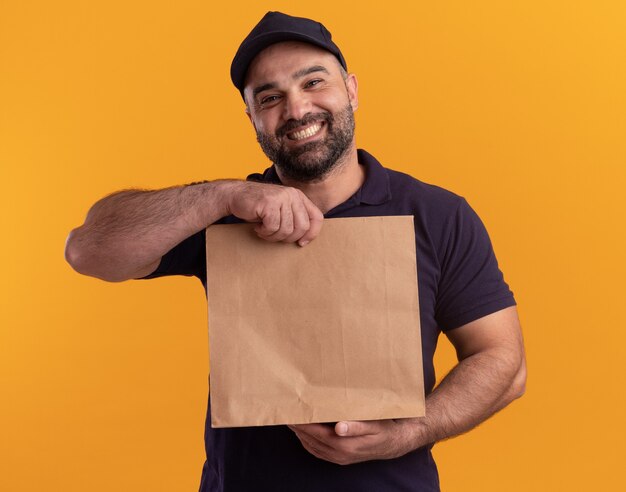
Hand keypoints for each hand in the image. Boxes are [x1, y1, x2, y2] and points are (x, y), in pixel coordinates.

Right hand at [224, 181, 322, 245]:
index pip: (317, 217)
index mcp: (298, 196)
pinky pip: (273, 227)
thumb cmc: (258, 208)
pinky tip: (258, 227)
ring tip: (264, 231)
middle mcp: (292, 195)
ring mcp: (281, 197)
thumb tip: (306, 239)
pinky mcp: (269, 203)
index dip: (312, 234)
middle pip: (302, 227)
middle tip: (275, 236)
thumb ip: (294, 219)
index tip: (300, 243)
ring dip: (273, 236)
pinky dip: (264, 232)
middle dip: (289, 238)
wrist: (235, 196)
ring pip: (286, 229)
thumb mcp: (281, 210)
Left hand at [288, 419, 421, 464]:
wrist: (394, 443)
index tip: (292, 414)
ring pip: (312, 447)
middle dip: (298, 428)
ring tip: (291, 421)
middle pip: (311, 440)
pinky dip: (308, 443)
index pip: (317, 433)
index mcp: (345, 445)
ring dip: (301, 435)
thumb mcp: (374, 424)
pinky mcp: (340, 458)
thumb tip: (339, 428)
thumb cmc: (384, 429)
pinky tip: (304, 434)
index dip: (303, 424)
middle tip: (286, 413)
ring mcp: (339, 458)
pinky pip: (318, 452)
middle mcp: (340, 454)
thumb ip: (356, 426)